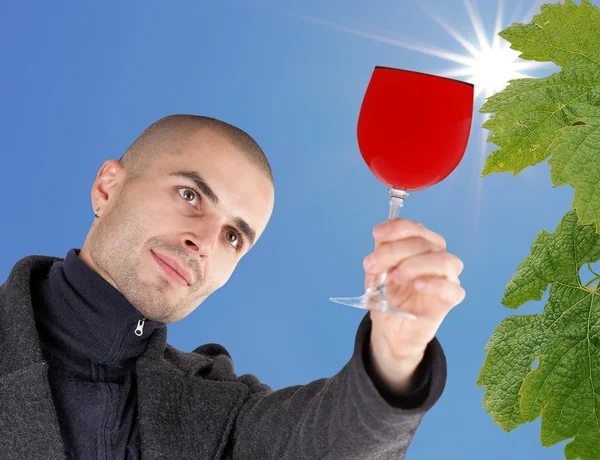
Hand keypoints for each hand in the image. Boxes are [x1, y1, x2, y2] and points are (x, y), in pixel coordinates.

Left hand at [363, 218, 464, 393]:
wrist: (390, 329)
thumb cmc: (388, 297)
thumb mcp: (377, 272)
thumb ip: (380, 254)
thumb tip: (381, 238)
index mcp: (421, 246)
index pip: (415, 229)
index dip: (396, 228)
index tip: (376, 234)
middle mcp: (438, 257)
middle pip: (424, 243)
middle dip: (393, 251)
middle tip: (372, 264)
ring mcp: (447, 277)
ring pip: (443, 260)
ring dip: (414, 264)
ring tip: (393, 277)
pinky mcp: (451, 299)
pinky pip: (452, 288)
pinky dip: (435, 283)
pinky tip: (417, 285)